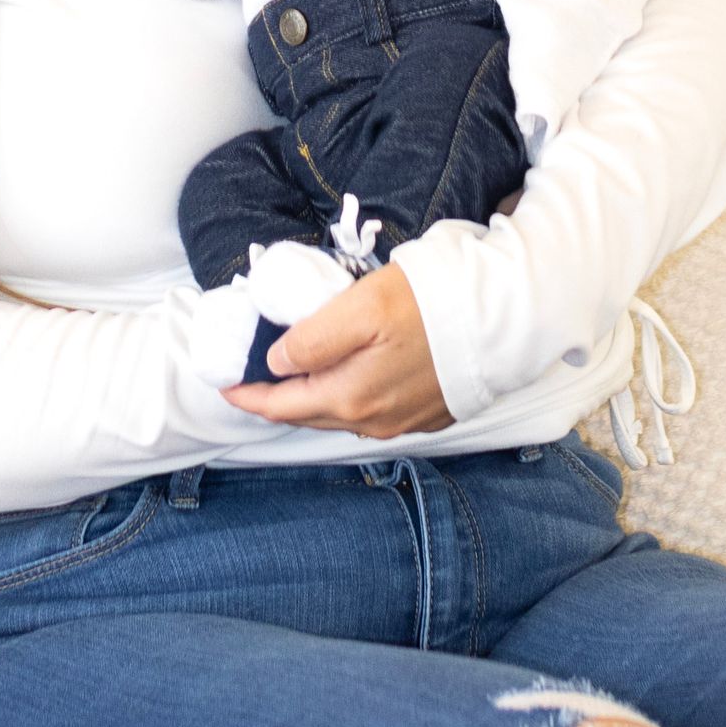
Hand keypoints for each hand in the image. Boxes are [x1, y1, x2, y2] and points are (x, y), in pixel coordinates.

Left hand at [222, 261, 453, 438]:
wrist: (501, 320)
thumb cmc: (430, 305)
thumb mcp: (362, 308)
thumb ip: (312, 339)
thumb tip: (275, 362)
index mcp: (350, 397)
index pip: (282, 406)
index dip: (249, 395)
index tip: (224, 383)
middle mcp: (372, 420)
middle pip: (308, 414)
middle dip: (276, 397)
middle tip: (252, 375)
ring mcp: (401, 421)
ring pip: (339, 413)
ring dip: (311, 397)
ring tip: (292, 372)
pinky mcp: (425, 413)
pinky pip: (369, 411)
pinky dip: (345, 396)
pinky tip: (344, 375)